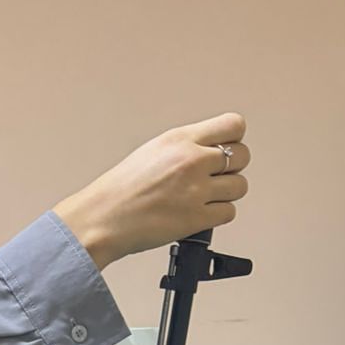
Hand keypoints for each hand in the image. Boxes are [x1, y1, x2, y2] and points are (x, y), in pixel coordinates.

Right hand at [53, 116, 249, 269]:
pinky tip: (200, 213)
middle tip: (215, 177)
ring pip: (239, 186)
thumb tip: (212, 150)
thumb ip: (186, 147)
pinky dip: (218, 215)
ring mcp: (196, 190)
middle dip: (232, 168)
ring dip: (227, 194)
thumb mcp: (153, 151)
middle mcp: (192, 161)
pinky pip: (229, 213)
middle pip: (243, 156)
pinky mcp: (197, 219)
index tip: (225, 148)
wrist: (102, 218)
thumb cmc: (120, 189)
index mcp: (180, 139)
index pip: (234, 125)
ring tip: (205, 198)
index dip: (233, 139)